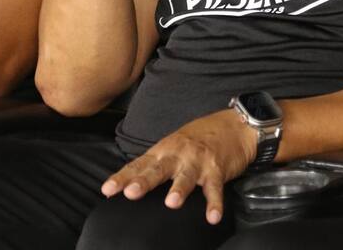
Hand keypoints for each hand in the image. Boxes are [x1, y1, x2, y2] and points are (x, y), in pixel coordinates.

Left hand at [101, 108, 256, 224]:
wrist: (235, 125)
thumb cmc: (201, 137)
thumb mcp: (174, 144)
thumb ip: (156, 162)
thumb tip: (131, 181)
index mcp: (164, 150)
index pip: (140, 165)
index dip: (123, 177)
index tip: (107, 190)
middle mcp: (179, 155)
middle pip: (159, 169)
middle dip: (144, 181)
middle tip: (131, 192)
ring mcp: (199, 162)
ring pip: (186, 177)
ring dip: (179, 189)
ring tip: (171, 203)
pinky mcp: (217, 170)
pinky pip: (215, 189)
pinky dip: (214, 203)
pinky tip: (212, 217)